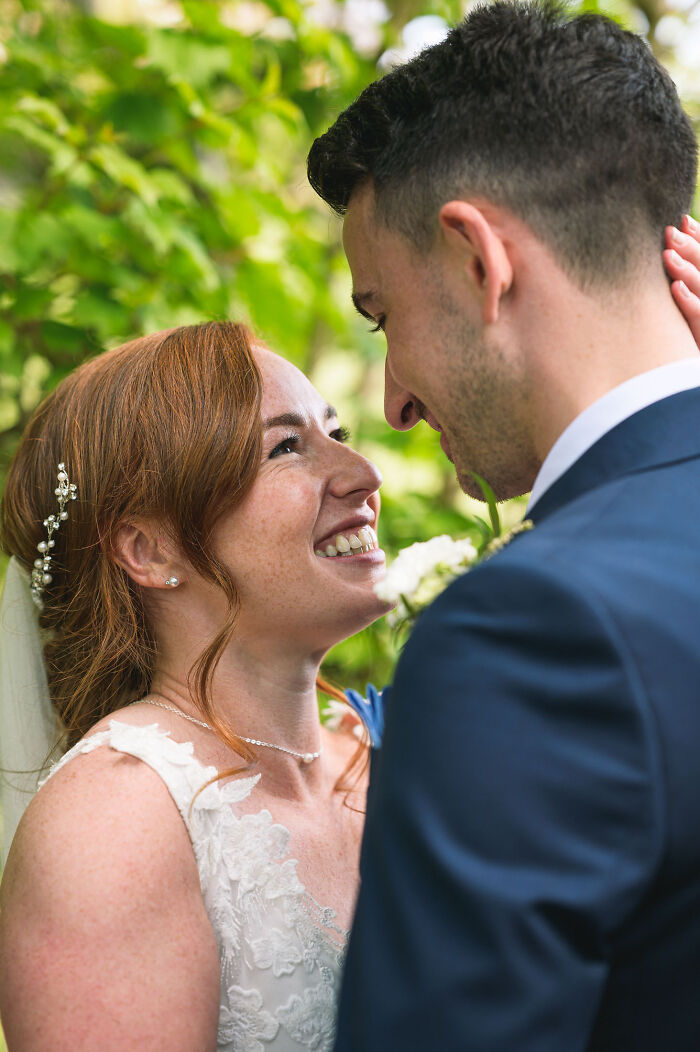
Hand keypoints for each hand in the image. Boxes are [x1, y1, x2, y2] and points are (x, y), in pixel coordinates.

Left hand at [664, 214, 699, 346]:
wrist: (684, 401)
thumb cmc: (679, 359)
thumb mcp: (680, 322)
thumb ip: (683, 287)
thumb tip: (664, 248)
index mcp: (699, 305)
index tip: (683, 220)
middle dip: (694, 250)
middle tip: (671, 230)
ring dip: (690, 271)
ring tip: (668, 254)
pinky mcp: (697, 353)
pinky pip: (699, 327)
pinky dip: (692, 306)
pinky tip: (675, 290)